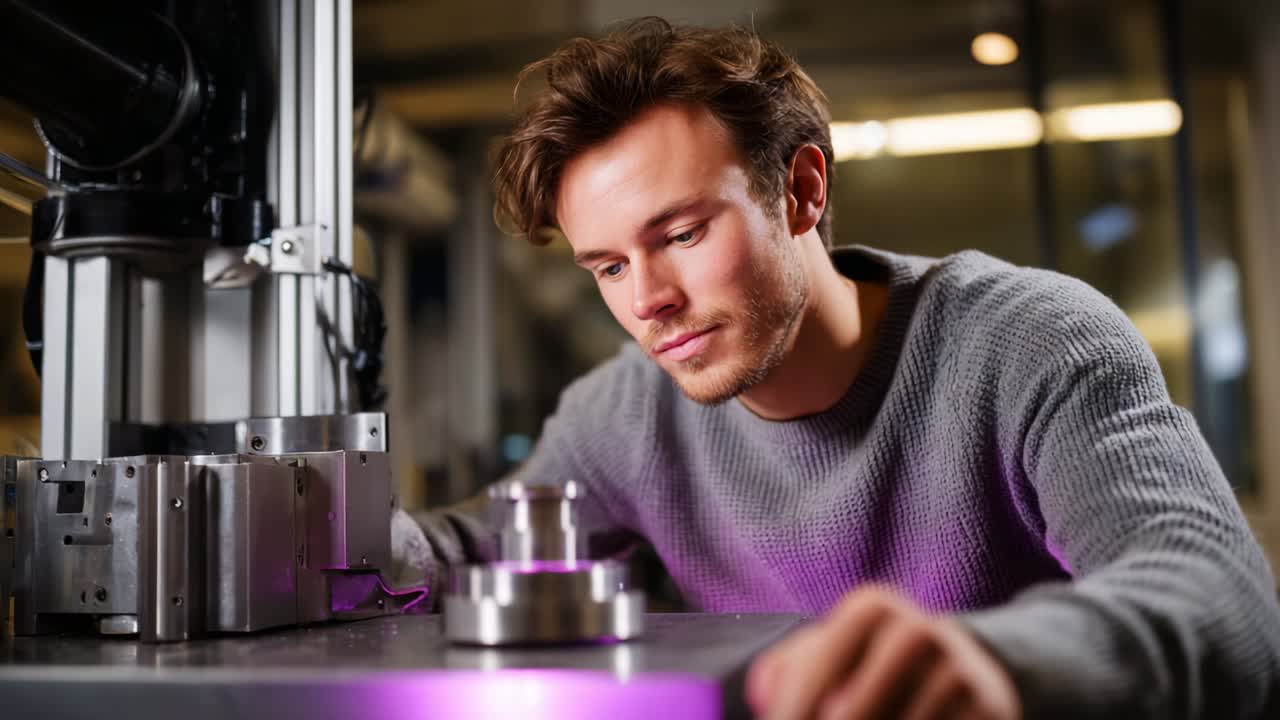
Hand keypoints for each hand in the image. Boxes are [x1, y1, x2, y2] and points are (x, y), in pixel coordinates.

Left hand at [745, 586, 1020, 719]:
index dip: (796, 701)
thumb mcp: (837, 651)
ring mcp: (959, 669)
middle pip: (860, 699)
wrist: (970, 673)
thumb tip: (761, 695)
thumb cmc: (876, 666)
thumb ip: (790, 669)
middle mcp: (917, 630)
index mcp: (871, 607)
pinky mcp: (990, 705)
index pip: (821, 657)